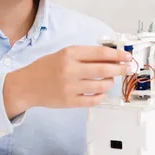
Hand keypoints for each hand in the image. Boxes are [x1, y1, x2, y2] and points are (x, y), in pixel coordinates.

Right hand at [2, 45, 131, 117]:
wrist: (26, 85)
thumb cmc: (46, 68)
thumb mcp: (64, 54)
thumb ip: (85, 55)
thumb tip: (111, 57)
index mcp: (69, 54)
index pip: (100, 53)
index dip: (117, 54)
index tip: (126, 56)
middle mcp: (70, 69)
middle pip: (104, 70)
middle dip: (120, 69)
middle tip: (128, 68)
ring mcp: (70, 87)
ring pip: (101, 86)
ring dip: (110, 82)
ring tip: (109, 80)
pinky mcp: (69, 101)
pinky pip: (93, 100)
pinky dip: (101, 96)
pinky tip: (101, 92)